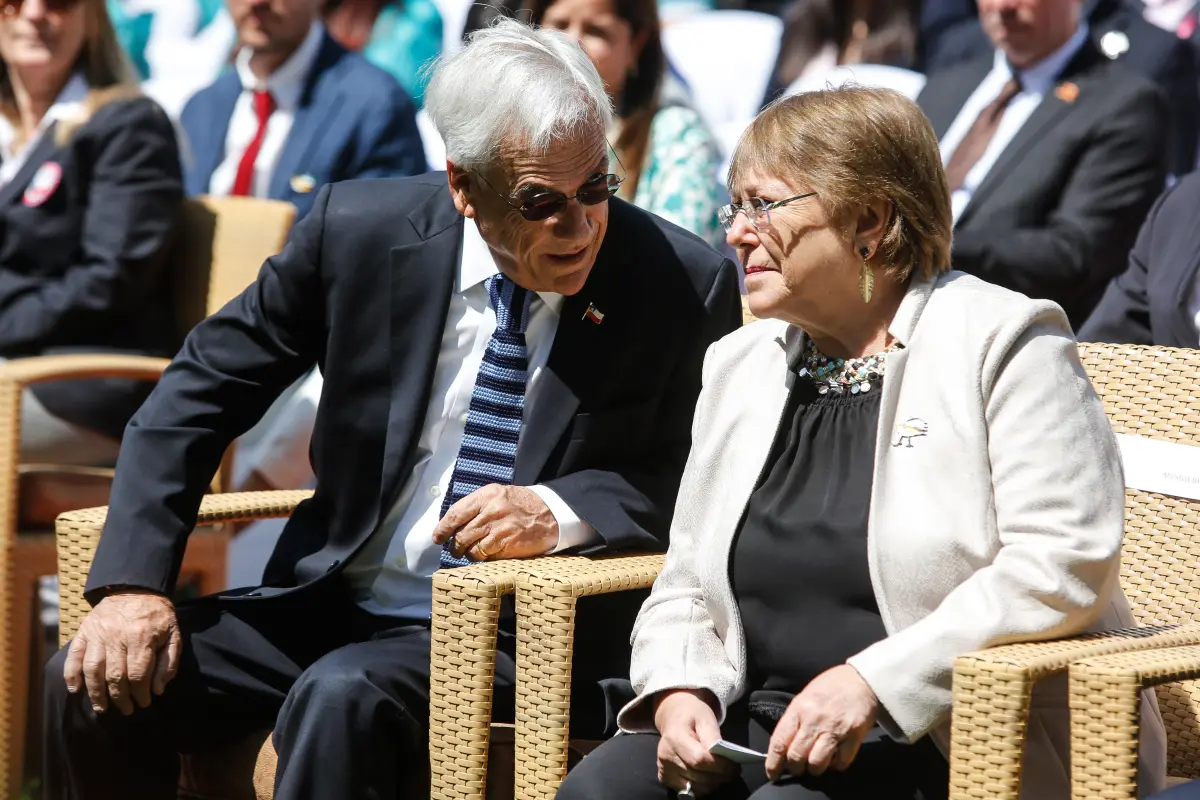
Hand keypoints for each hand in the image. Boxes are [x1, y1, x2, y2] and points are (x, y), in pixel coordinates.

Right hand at [63, 590, 181, 715]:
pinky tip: (75, 690)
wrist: (136, 588)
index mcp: (142, 637)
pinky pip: (74, 655)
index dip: (140, 694)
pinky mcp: (84, 630)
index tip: (144, 704)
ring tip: (102, 708)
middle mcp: (117, 636)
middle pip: (115, 676)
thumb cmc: (157, 615)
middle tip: (126, 710)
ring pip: (93, 670)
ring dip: (96, 693)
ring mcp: (98, 633)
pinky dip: (71, 674)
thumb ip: (168, 662)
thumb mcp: (173, 634)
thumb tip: (158, 689)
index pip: (138, 674)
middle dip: (120, 698)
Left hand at [431, 484, 558, 560]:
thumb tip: (454, 522)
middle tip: (455, 549)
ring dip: (468, 553)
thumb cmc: (522, 505)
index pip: (456, 513)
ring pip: (471, 548)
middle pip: (461, 534)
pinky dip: (483, 557)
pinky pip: (486, 555)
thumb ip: (477, 506)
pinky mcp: (508, 544)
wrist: (552, 513)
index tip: (437, 537)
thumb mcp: (499, 495)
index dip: (442, 528)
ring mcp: (500, 529)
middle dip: (454, 545)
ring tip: (471, 552)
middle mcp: (492, 510)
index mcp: (487, 495)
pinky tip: (488, 553)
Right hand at [653, 689, 737, 794]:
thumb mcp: (706, 719)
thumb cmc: (692, 716)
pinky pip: (690, 791)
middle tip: (732, 770)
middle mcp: (666, 755)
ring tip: (721, 772)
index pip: (700, 760)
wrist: (675, 716)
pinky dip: (703, 786)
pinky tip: (707, 775)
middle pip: (699, 776)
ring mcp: (664, 769)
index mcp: (675, 737)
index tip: (734, 765)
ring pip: (696, 787)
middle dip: (721, 776)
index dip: (720, 766)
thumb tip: (723, 759)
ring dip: (713, 783)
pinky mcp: (665, 778)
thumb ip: (714, 739)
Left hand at [765, 664, 878, 781]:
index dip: (773, 763)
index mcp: (798, 709)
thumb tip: (784, 747)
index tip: (773, 774)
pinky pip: (841, 762)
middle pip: (797, 757)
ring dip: (815, 769)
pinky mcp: (854, 735)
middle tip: (798, 768)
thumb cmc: (830, 688)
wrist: (861, 679)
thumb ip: (795, 721)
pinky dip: (837, 765)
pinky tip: (835, 758)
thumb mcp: (805, 698)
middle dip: (795, 768)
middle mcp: (814, 720)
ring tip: (817, 764)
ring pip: (817, 763)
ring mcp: (835, 728)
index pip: (779, 742)